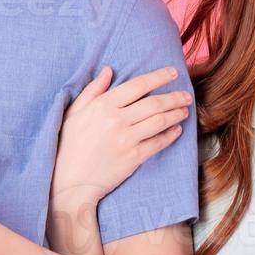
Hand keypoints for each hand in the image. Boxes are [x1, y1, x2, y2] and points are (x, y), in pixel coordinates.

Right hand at [49, 66, 192, 214]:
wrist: (69, 183)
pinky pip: (158, 143)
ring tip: (185, 110)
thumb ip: (92, 90)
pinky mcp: (133, 158)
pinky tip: (177, 130)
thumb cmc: (68, 146)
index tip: (172, 73)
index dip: (158, 77)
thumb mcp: (73, 113)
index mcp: (102, 105)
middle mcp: (116, 120)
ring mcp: (126, 139)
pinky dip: (171, 135)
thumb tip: (108, 70)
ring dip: (176, 114)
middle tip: (186, 95)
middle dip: (174, 97)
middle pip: (154, 103)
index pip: (138, 85)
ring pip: (160, 121)